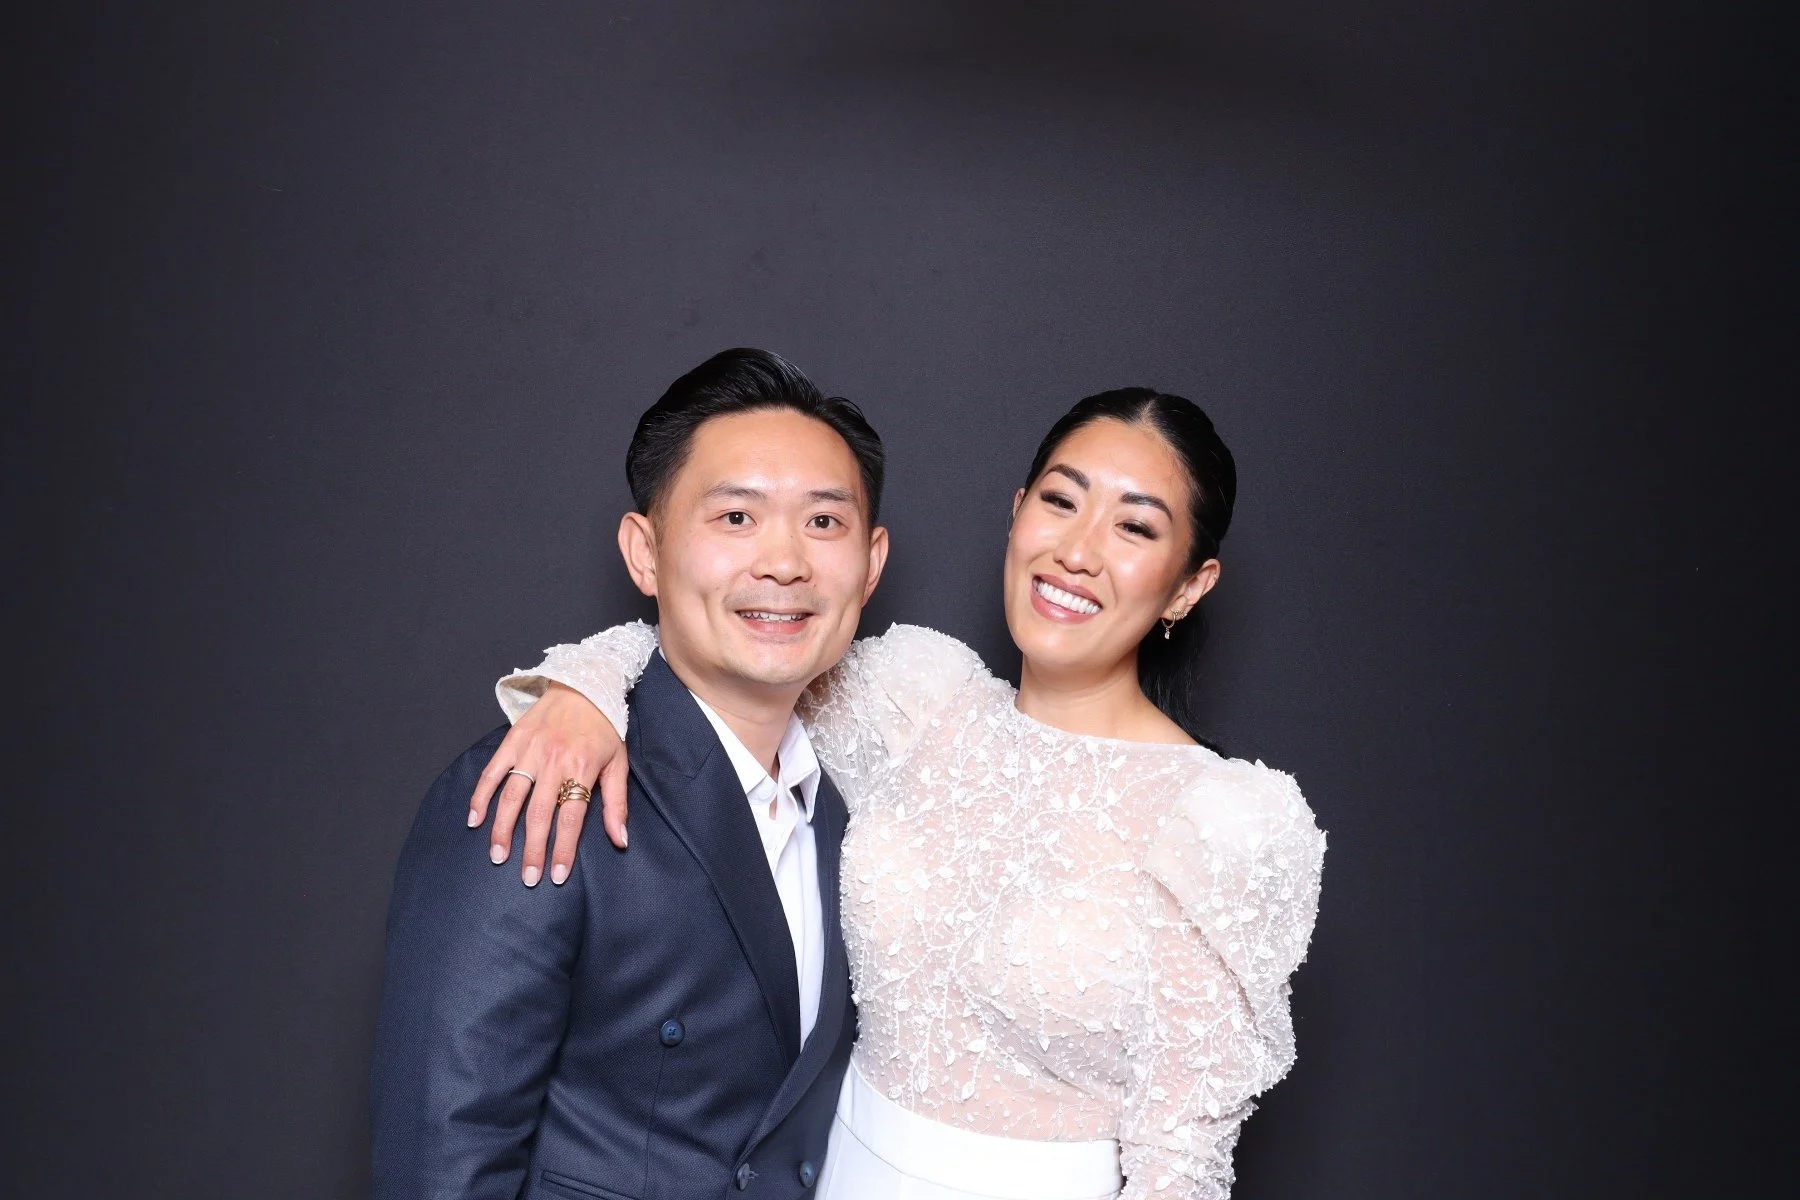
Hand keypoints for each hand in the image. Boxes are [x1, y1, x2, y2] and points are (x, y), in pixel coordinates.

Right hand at [468, 683, 630, 884]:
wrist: (584, 684)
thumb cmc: (604, 728)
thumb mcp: (618, 763)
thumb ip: (616, 804)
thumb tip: (620, 841)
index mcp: (582, 767)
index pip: (571, 817)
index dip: (562, 849)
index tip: (555, 876)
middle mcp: (554, 761)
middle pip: (539, 813)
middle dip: (532, 849)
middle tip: (527, 877)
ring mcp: (530, 751)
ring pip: (511, 797)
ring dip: (503, 829)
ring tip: (498, 856)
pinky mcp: (512, 741)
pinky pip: (492, 772)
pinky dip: (480, 796)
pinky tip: (475, 819)